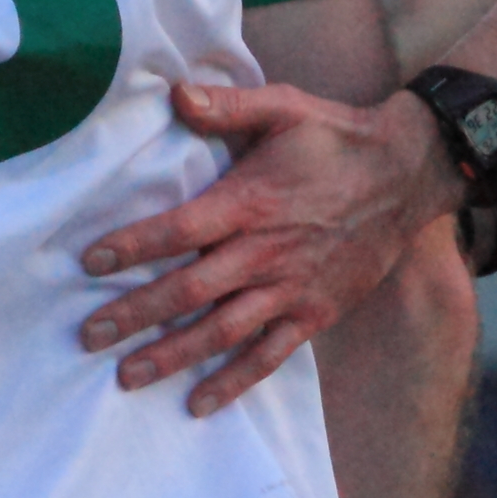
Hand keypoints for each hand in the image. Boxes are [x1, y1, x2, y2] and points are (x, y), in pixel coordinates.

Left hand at [75, 76, 459, 413]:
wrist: (408, 175)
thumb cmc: (335, 138)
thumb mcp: (284, 107)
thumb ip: (228, 105)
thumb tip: (175, 93)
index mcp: (251, 202)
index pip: (180, 230)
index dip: (133, 246)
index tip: (91, 261)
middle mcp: (266, 252)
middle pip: (190, 290)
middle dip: (136, 314)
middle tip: (89, 336)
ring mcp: (291, 288)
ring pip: (222, 330)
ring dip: (173, 355)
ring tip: (127, 376)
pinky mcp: (315, 313)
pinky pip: (269, 354)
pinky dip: (234, 381)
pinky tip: (198, 403)